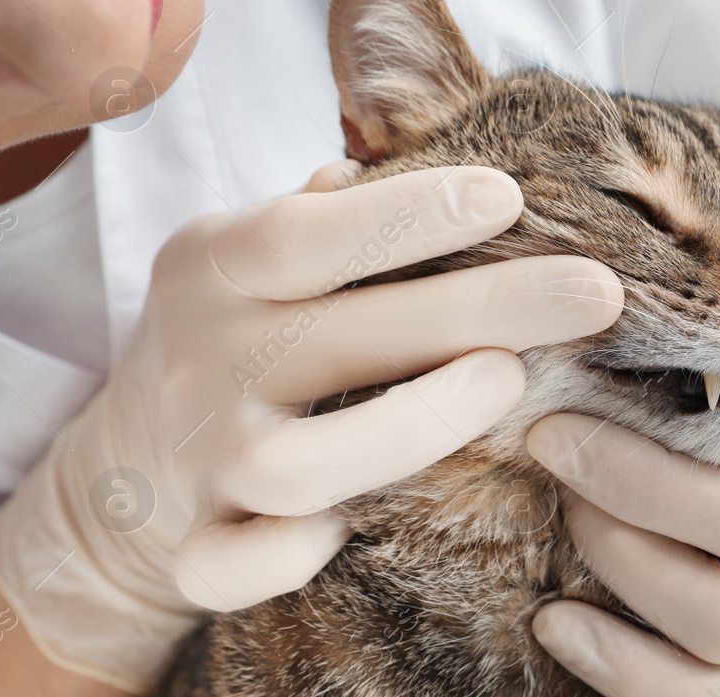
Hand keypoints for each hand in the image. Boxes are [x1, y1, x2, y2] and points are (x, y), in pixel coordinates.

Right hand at [0, 161, 622, 692]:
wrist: (124, 465)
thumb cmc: (240, 332)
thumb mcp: (255, 254)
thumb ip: (327, 212)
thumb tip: (409, 152)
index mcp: (211, 266)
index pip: (304, 235)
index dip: (405, 215)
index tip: (510, 195)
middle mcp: (201, 359)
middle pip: (337, 338)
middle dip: (478, 307)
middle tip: (596, 293)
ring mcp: (200, 461)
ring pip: (296, 465)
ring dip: (410, 425)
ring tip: (509, 382)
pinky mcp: (195, 546)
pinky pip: (234, 567)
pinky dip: (290, 555)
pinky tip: (348, 529)